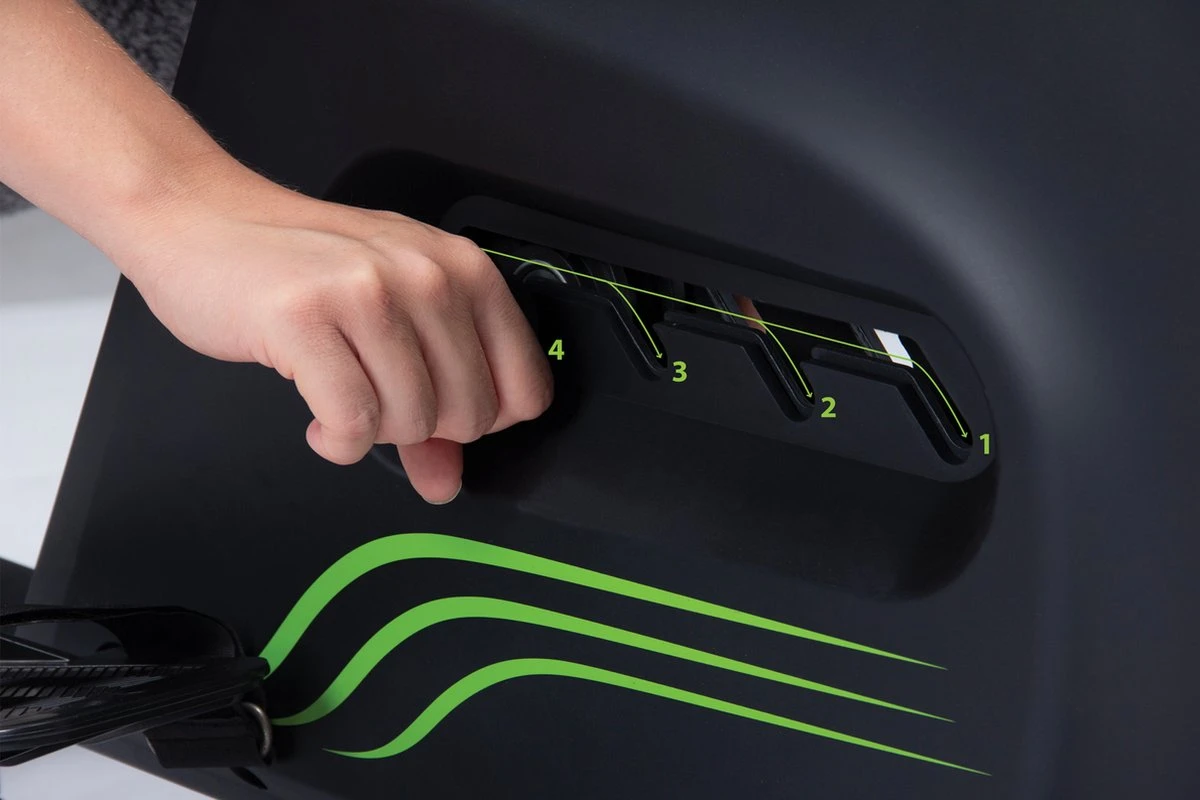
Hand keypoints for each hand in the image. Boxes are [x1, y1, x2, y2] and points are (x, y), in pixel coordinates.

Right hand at [115, 175, 551, 503]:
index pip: (526, 388)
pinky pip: (351, 425)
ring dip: (372, 432)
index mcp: (463, 269)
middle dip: (424, 430)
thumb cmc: (298, 268)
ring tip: (342, 396)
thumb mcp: (385, 322)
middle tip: (378, 398)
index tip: (443, 413)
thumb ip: (430, 405)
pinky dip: (336, 442)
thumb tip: (447, 482)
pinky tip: (319, 419)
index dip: (485, 421)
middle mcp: (426, 276)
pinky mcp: (305, 318)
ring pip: (412, 422)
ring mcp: (367, 293)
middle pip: (470, 416)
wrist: (200, 218)